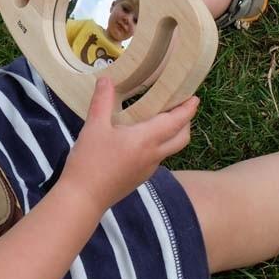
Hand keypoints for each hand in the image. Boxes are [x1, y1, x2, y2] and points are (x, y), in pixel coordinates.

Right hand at [61, 79, 198, 210]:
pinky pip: (157, 157)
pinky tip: (141, 139)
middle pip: (182, 138)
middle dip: (186, 122)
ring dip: (173, 134)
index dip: (187, 109)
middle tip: (180, 107)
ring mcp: (148, 169)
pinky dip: (159, 144)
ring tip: (161, 119)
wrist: (83, 199)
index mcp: (146, 140)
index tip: (195, 98)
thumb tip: (106, 79)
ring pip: (170, 149)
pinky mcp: (139, 178)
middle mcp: (153, 155)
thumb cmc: (90, 161)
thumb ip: (102, 101)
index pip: (176, 122)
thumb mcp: (94, 127)